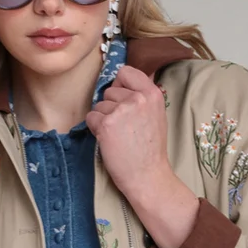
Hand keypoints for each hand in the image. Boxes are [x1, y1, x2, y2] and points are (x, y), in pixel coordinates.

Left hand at [85, 62, 172, 203]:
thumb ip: (142, 96)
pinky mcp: (106, 124)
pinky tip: (109, 141)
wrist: (147, 175)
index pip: (125, 72)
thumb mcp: (156, 114)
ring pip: (99, 105)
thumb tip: (122, 80)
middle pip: (109, 90)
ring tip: (118, 136)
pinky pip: (91, 118)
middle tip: (124, 127)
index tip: (122, 99)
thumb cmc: (150, 149)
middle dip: (111, 107)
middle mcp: (137, 98)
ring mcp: (121, 110)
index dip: (120, 84)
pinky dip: (95, 129)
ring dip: (103, 119)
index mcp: (152, 93)